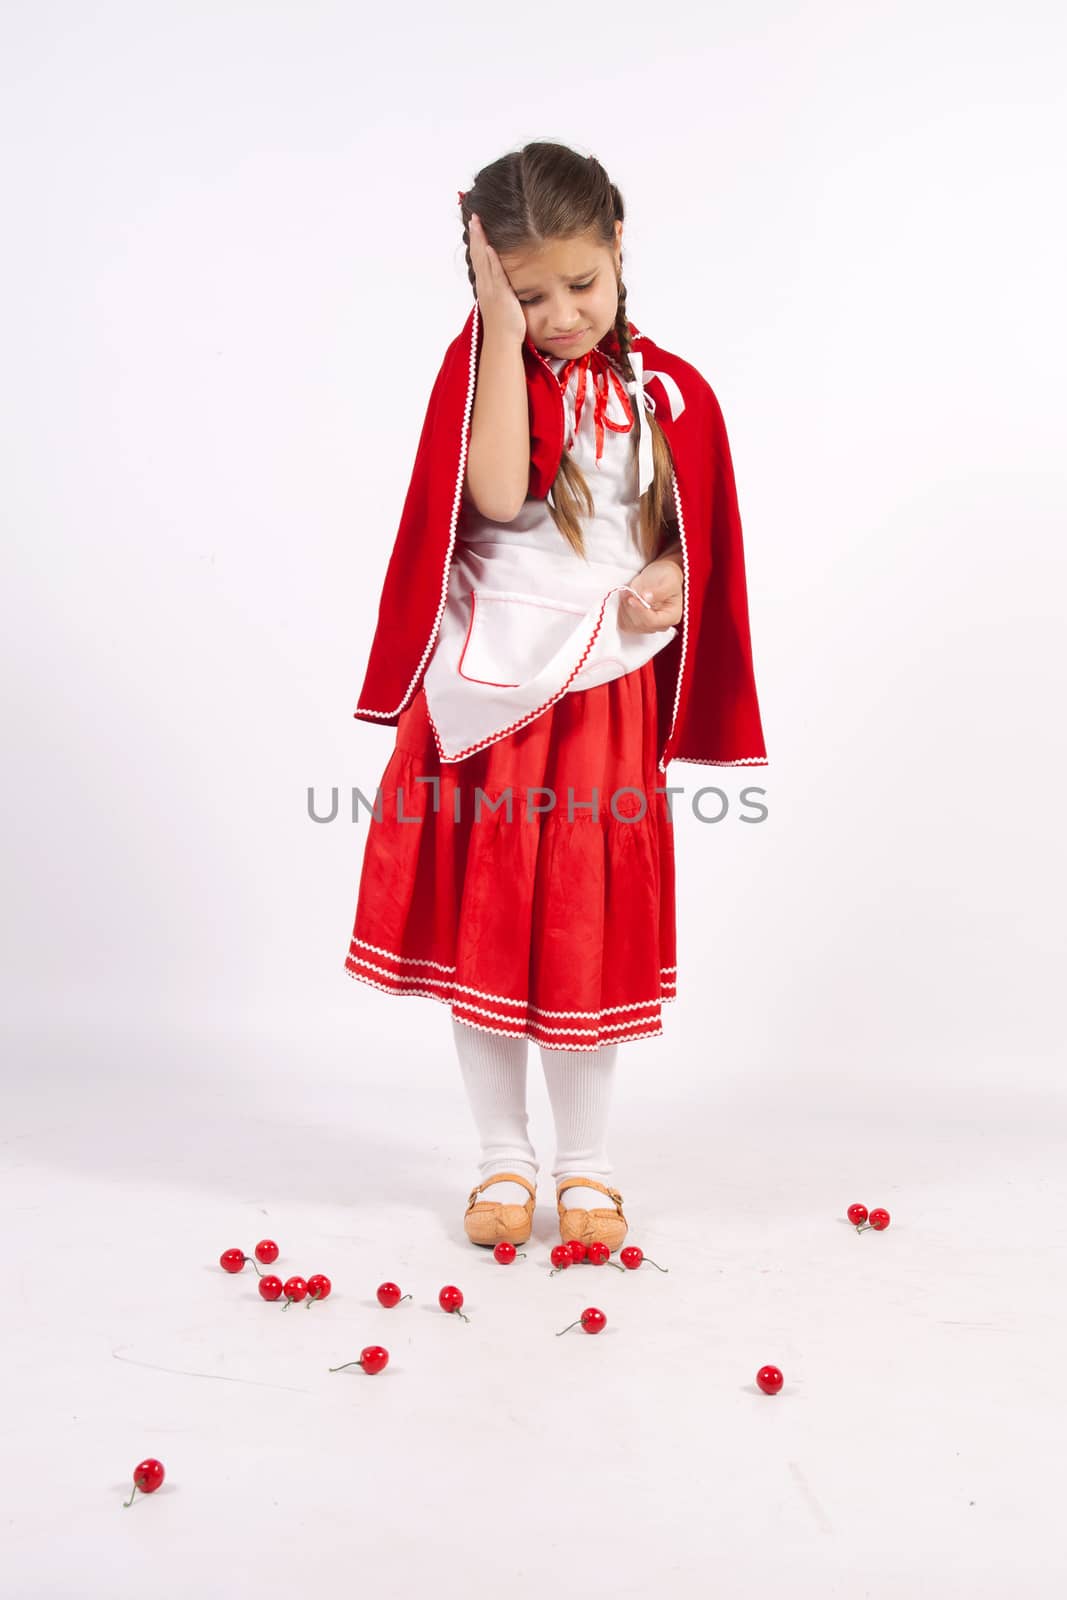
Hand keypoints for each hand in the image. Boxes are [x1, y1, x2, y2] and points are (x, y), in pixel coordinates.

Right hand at [468, 214, 526, 344]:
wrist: (503, 341)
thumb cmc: (506, 325)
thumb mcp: (503, 301)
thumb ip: (502, 288)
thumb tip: (505, 280)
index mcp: (485, 286)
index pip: (479, 258)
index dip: (477, 241)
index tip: (475, 225)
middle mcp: (485, 285)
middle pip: (477, 255)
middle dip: (475, 235)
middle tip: (473, 217)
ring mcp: (491, 289)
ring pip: (483, 260)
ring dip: (480, 241)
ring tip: (477, 224)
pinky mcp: (500, 294)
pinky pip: (495, 274)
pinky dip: (491, 260)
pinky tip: (488, 247)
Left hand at [618, 557, 682, 632]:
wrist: (660, 576)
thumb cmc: (667, 577)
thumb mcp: (668, 580)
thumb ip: (658, 591)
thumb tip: (646, 598)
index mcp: (672, 617)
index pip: (652, 621)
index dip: (640, 611)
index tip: (631, 598)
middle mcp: (661, 626)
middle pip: (640, 624)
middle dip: (630, 608)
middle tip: (626, 591)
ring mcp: (648, 627)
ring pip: (630, 625)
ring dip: (624, 608)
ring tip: (625, 592)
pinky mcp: (637, 624)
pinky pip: (624, 624)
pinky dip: (621, 612)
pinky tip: (624, 600)